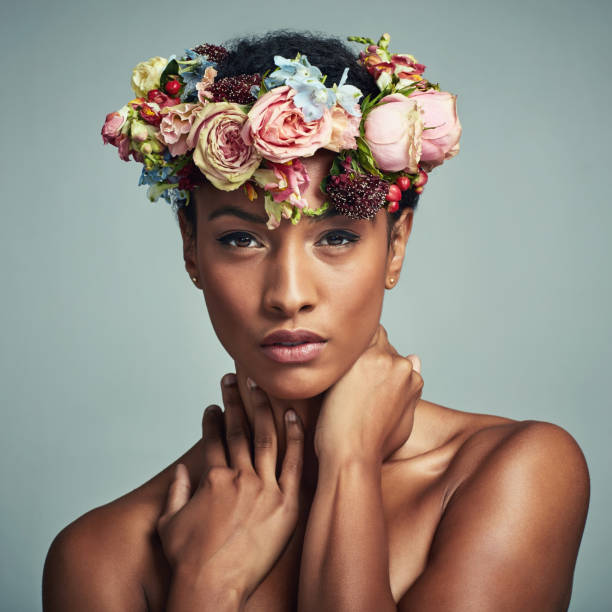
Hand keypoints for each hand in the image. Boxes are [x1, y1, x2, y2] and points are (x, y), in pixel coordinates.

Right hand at [156, 375, 303, 601]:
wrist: (211, 587)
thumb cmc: (188, 560)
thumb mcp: (169, 523)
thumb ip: (176, 491)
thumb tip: (181, 471)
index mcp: (213, 478)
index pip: (213, 439)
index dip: (212, 419)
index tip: (213, 406)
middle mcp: (238, 476)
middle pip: (238, 430)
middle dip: (235, 401)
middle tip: (234, 380)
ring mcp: (264, 488)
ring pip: (265, 437)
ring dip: (262, 409)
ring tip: (260, 388)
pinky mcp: (286, 503)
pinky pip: (293, 461)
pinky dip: (294, 435)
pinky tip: (292, 415)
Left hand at [314, 325, 422, 463]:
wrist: (353, 456)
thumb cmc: (373, 446)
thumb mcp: (403, 421)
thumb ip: (410, 391)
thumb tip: (416, 359)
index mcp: (413, 379)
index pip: (395, 357)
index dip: (375, 365)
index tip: (360, 377)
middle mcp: (402, 366)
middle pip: (383, 344)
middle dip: (366, 355)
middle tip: (346, 374)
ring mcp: (382, 359)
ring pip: (366, 337)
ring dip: (354, 349)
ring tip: (338, 371)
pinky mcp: (360, 357)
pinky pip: (349, 341)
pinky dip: (339, 348)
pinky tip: (329, 364)